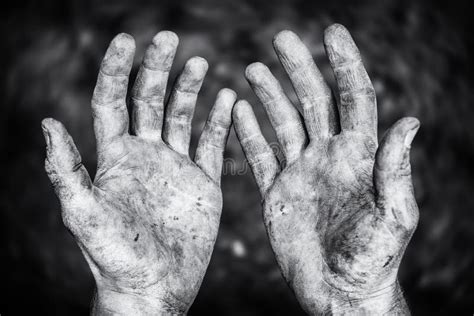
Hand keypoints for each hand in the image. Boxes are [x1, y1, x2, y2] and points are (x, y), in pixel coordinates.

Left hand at [42, 32, 235, 314]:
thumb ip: (67, 169)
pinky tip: (227, 99)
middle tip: (169, 39)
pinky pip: (212, 143)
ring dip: (190, 88)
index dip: (117, 69)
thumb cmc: (114, 257)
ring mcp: (176, 166)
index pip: (113, 100)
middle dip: (157, 68)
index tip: (128, 40)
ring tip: (199, 63)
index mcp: (116, 157)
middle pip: (150, 99)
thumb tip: (46, 121)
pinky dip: (220, 120)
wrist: (154, 286)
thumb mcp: (83, 213)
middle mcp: (146, 154)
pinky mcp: (203, 182)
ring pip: (183, 116)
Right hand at [233, 24, 417, 314]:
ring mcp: (301, 172)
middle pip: (313, 101)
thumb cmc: (373, 260)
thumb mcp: (392, 216)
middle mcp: (328, 157)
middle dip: (299, 68)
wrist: (340, 292)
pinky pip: (261, 156)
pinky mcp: (278, 193)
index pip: (353, 98)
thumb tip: (410, 122)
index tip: (331, 33)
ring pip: (284, 123)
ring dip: (269, 95)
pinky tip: (238, 110)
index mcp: (358, 157)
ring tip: (254, 69)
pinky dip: (249, 133)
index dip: (344, 64)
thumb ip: (394, 171)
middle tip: (281, 39)